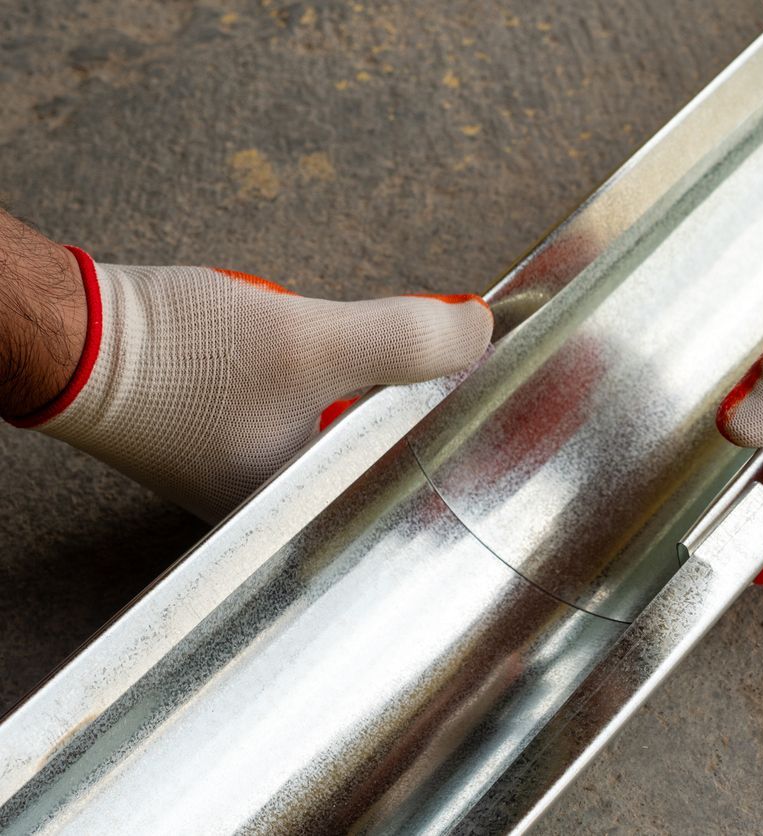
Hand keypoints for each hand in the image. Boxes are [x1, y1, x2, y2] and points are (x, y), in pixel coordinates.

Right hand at [9, 247, 491, 520]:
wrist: (72, 331)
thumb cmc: (172, 355)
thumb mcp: (310, 342)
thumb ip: (404, 341)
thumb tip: (480, 332)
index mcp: (298, 515)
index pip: (406, 491)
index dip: (452, 441)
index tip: (496, 407)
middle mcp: (277, 513)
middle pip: (379, 465)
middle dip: (411, 416)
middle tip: (452, 379)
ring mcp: (254, 479)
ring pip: (345, 437)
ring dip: (370, 396)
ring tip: (387, 368)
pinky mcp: (236, 443)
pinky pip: (310, 418)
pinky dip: (331, 387)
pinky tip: (334, 365)